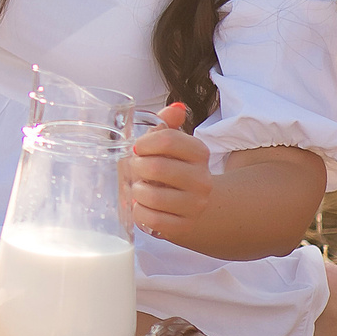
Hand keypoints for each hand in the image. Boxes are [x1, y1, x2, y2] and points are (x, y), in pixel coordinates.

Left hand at [125, 102, 214, 236]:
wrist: (193, 206)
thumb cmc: (173, 170)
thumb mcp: (171, 146)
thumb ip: (167, 125)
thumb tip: (176, 109)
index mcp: (198, 153)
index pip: (168, 139)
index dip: (144, 143)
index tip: (137, 149)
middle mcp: (202, 180)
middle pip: (155, 167)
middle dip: (135, 168)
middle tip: (134, 170)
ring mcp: (195, 205)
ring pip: (151, 196)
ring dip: (136, 191)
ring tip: (139, 188)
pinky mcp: (183, 227)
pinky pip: (149, 218)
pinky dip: (138, 211)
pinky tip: (142, 205)